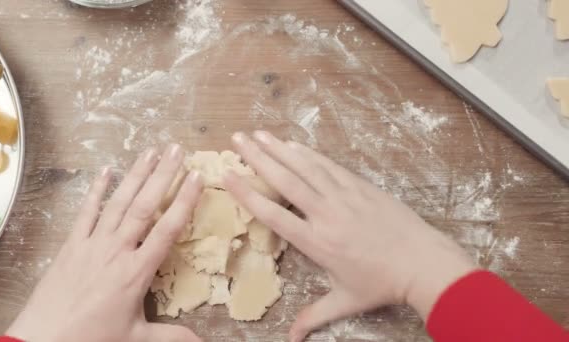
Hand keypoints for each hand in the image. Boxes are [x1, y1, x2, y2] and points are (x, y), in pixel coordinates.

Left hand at [6, 145, 202, 341]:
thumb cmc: (92, 338)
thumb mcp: (137, 339)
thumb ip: (173, 337)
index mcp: (136, 271)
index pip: (167, 229)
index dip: (184, 201)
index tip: (197, 176)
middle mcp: (116, 250)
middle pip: (144, 206)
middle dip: (162, 175)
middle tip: (175, 149)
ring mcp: (92, 244)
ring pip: (118, 203)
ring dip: (135, 175)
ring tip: (149, 151)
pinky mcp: (71, 245)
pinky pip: (86, 212)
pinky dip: (96, 190)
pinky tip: (105, 171)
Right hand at [224, 131, 477, 341]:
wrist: (423, 263)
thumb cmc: (383, 284)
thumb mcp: (345, 301)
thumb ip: (314, 316)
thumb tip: (292, 339)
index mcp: (316, 241)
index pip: (273, 213)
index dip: (247, 193)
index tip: (228, 175)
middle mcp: (326, 213)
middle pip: (285, 180)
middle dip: (257, 157)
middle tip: (237, 138)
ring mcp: (344, 196)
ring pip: (305, 167)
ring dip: (279, 148)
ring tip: (258, 133)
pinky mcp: (360, 186)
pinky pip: (328, 166)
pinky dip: (308, 153)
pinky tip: (293, 144)